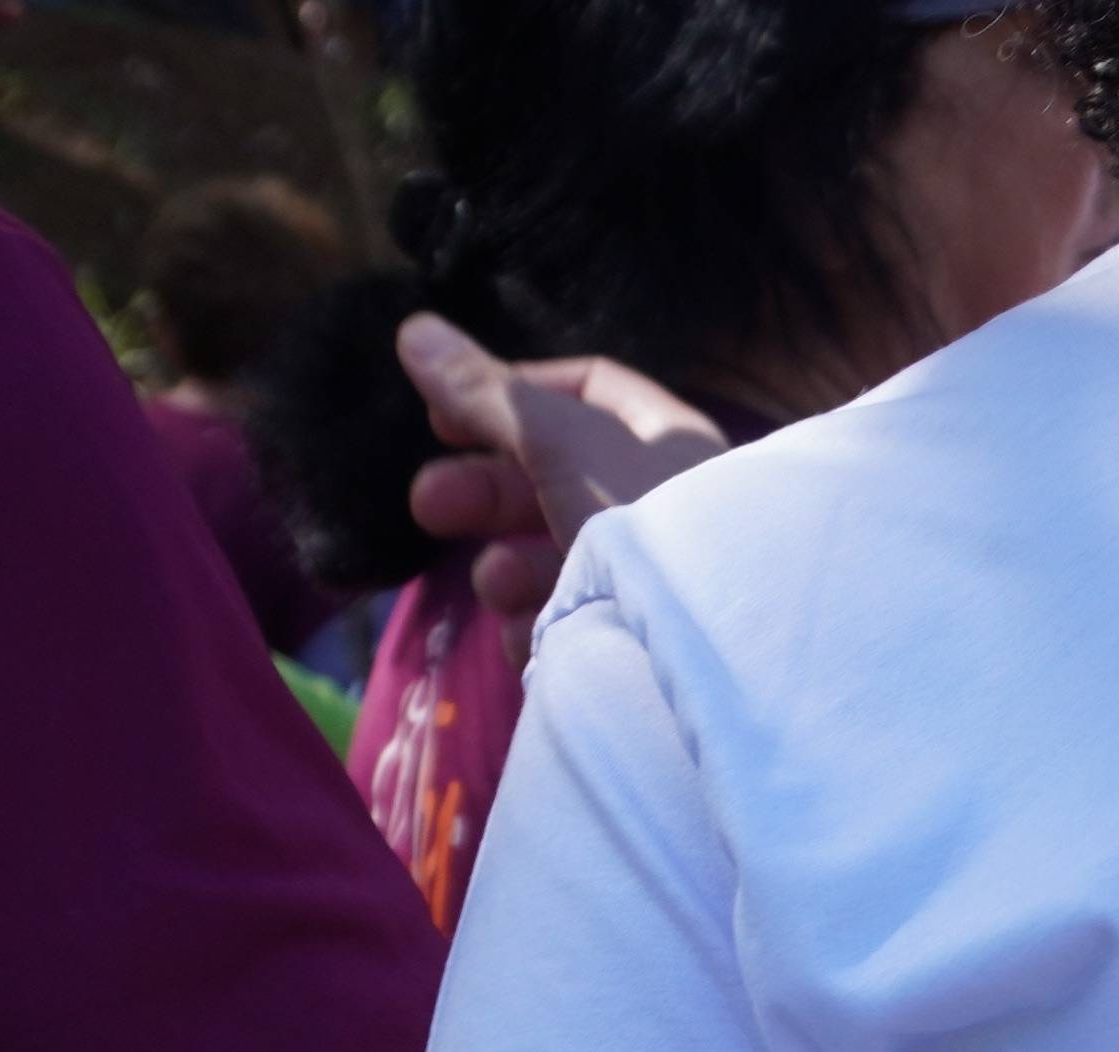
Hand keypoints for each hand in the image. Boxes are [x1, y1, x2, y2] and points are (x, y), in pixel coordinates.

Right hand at [392, 312, 732, 640]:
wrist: (704, 654)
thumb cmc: (645, 522)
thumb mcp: (563, 445)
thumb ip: (489, 395)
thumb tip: (414, 329)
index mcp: (667, 443)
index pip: (586, 394)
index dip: (509, 395)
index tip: (442, 416)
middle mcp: (662, 508)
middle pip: (552, 482)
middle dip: (484, 493)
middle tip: (426, 505)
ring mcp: (645, 583)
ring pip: (551, 561)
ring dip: (509, 568)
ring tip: (498, 582)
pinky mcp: (627, 650)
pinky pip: (566, 627)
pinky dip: (539, 628)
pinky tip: (534, 637)